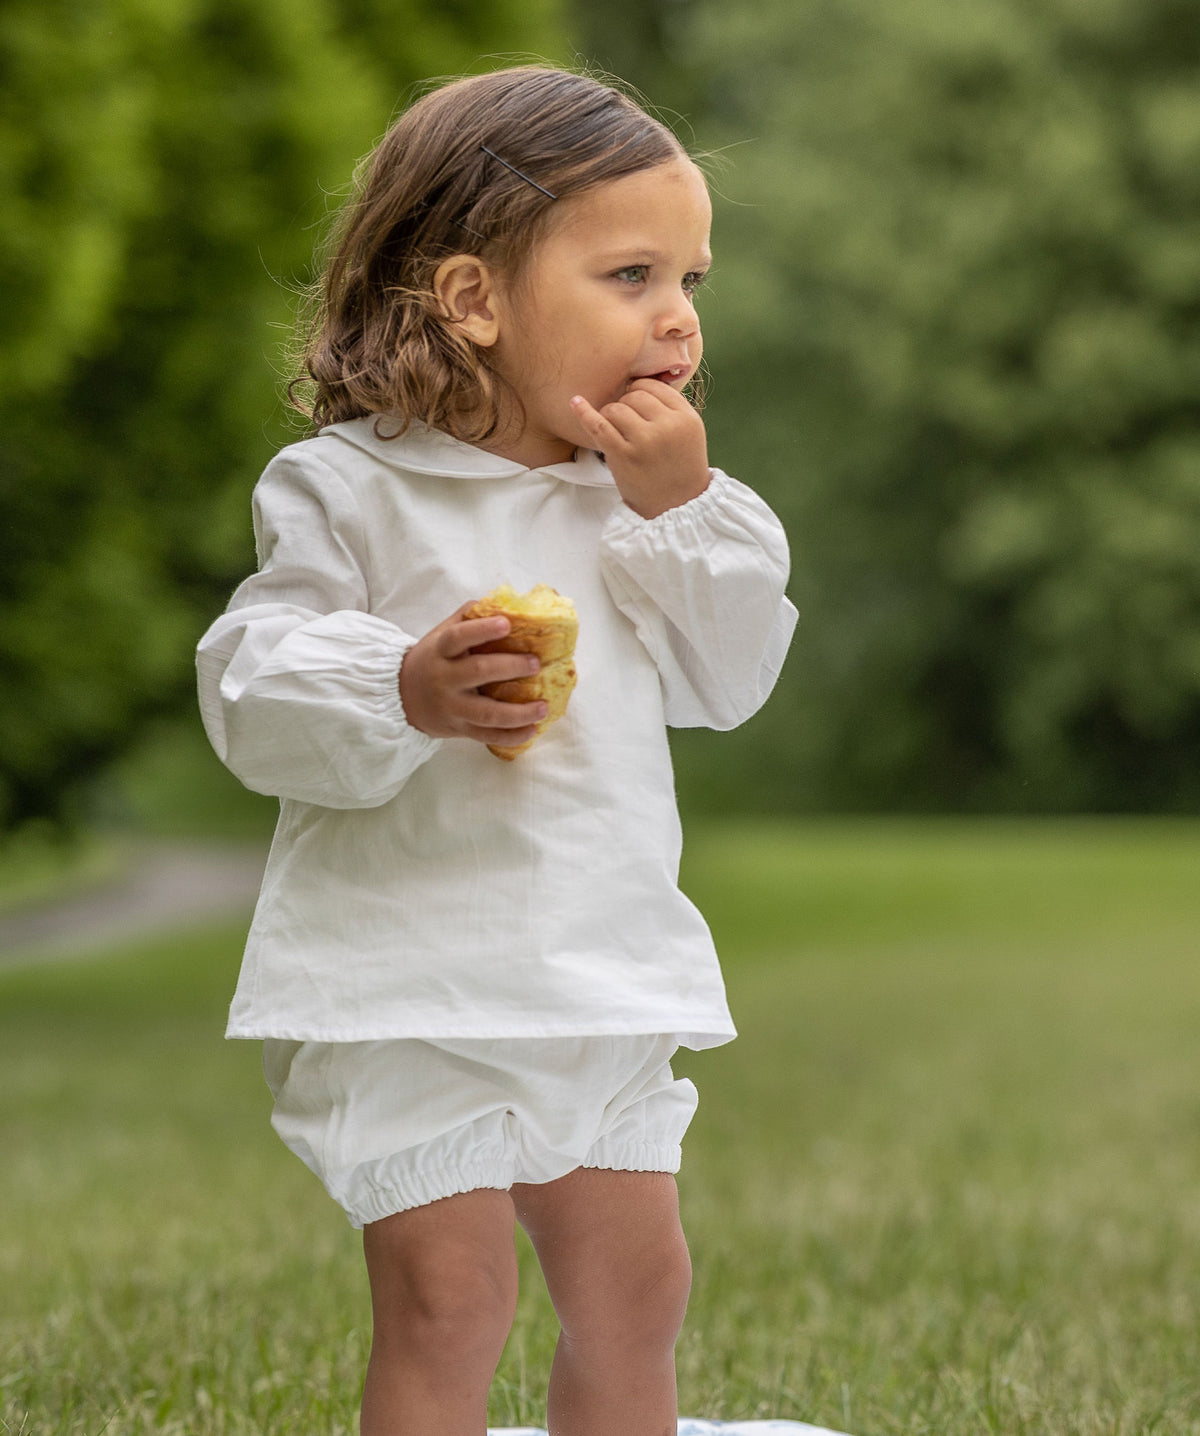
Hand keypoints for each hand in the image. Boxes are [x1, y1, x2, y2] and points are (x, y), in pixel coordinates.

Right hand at [399, 604, 547, 745]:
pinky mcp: (460, 729)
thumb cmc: (432, 659)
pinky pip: (488, 736)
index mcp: (440, 650)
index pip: (458, 637)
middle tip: (535, 663)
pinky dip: (512, 736)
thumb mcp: (441, 634)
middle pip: (477, 672)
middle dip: (510, 667)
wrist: (401, 696)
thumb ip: (468, 617)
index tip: (506, 624)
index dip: (482, 630)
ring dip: (518, 712)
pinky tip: (532, 730)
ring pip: (486, 713)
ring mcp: (452, 707)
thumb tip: (505, 603)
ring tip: (543, 707)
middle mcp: (444, 679)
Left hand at [570, 379, 710, 518]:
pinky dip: (584, 413)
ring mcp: (644, 441)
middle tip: (630, 427)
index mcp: (686, 417)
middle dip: (627, 406)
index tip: (637, 405)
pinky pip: (598, 425)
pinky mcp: (623, 456)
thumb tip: (637, 381)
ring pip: (616, 408)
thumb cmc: (680, 466)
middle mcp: (667, 427)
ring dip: (612, 417)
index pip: (654, 386)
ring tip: (620, 433)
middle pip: (634, 396)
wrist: (677, 505)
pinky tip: (575, 402)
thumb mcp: (690, 431)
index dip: (641, 392)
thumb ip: (671, 406)